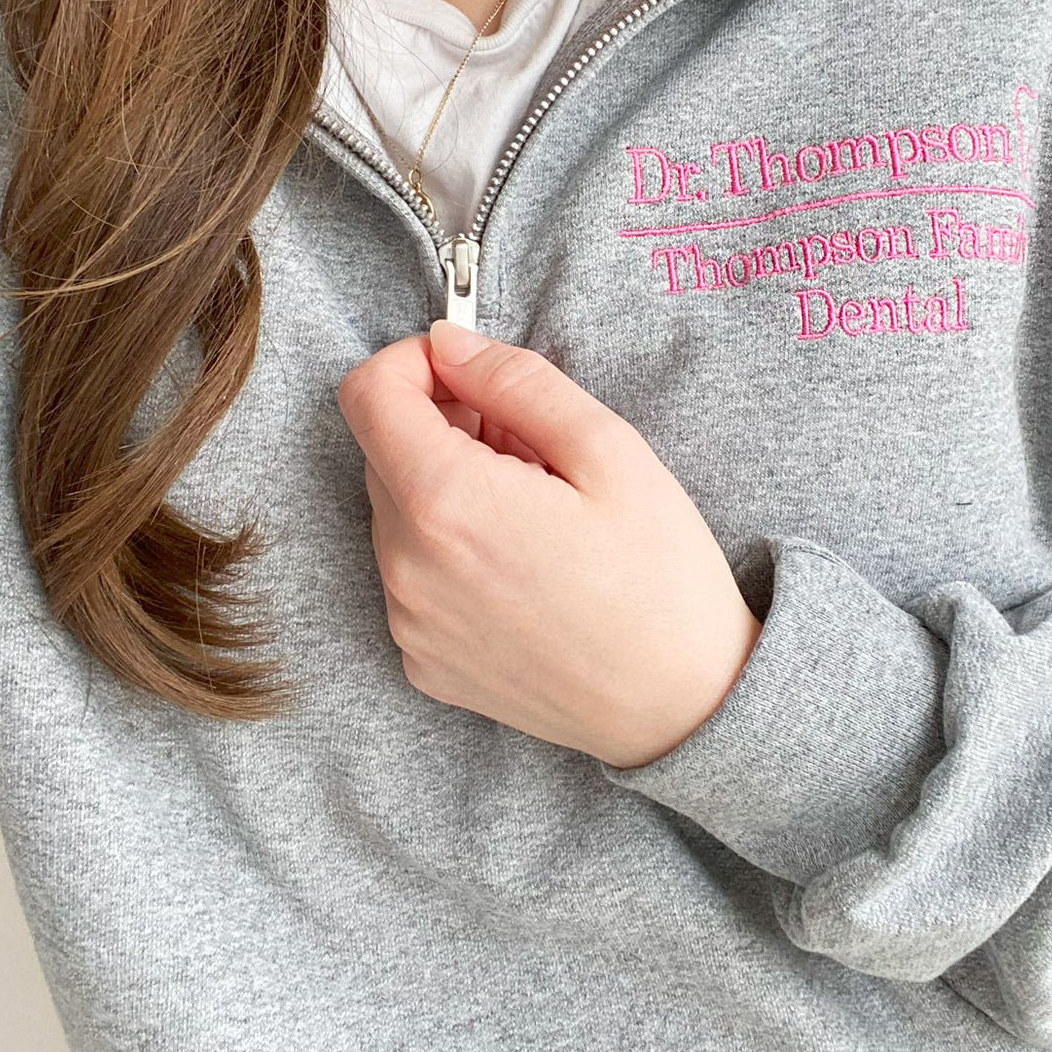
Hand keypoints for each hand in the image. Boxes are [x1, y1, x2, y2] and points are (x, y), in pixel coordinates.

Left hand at [334, 318, 762, 767]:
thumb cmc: (659, 579)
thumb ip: (515, 381)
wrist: (683, 706)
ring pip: (396, 514)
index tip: (467, 371)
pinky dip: (450, 553)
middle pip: (382, 452)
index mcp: (445, 502)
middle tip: (530, 449)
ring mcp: (408, 623)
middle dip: (443, 428)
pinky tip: (523, 568)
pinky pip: (412, 577)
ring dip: (447, 491)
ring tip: (535, 513)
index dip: (413, 362)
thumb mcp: (608, 449)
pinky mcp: (422, 663)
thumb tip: (449, 344)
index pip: (368, 393)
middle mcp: (406, 567)